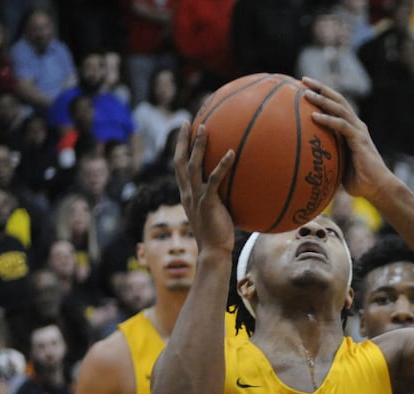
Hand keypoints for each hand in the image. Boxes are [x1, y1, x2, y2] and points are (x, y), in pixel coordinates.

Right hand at [173, 124, 234, 253]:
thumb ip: (218, 200)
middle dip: (182, 140)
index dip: (180, 149)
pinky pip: (214, 180)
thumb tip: (234, 190)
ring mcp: (196, 197)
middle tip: (188, 122)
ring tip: (205, 127)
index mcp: (187, 194)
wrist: (213, 251)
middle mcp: (187, 193)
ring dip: (198, 145)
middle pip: (180, 160)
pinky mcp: (208, 202)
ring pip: (193, 165)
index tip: (184, 133)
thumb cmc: (218, 235)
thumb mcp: (214, 213)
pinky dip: (222, 165)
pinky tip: (232, 153)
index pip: (179, 167)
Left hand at [302, 77, 395, 199]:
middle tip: (303, 80)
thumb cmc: (359, 181)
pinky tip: (314, 117)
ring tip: (305, 94)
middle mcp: (357, 126)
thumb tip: (307, 159)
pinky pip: (342, 126)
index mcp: (353, 129)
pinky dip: (328, 120)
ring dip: (322, 99)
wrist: (379, 188)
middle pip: (338, 100)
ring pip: (340, 108)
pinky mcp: (360, 140)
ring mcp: (359, 131)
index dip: (323, 94)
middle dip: (321, 88)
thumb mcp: (339, 165)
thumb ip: (328, 156)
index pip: (337, 106)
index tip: (304, 87)